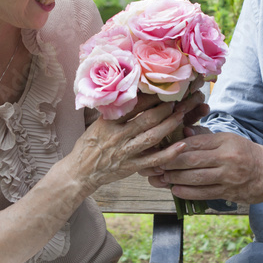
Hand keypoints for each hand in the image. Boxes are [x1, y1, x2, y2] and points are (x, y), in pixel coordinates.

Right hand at [64, 99, 196, 193]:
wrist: (80, 172)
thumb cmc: (88, 146)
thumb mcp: (97, 124)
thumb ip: (113, 113)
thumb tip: (130, 95)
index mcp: (109, 123)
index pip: (133, 106)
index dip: (150, 97)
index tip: (160, 91)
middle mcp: (118, 136)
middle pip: (147, 119)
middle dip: (164, 109)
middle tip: (175, 102)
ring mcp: (126, 152)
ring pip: (153, 136)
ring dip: (169, 124)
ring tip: (180, 115)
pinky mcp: (132, 166)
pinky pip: (154, 159)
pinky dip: (170, 153)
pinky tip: (182, 145)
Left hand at [145, 131, 262, 204]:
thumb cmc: (248, 154)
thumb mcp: (230, 140)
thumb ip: (207, 138)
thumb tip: (183, 134)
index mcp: (226, 141)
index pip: (195, 142)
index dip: (175, 147)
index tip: (161, 148)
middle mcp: (227, 158)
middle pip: (191, 160)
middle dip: (170, 163)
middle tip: (154, 164)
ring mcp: (228, 177)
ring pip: (195, 178)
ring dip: (175, 179)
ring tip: (162, 178)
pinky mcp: (229, 192)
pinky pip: (204, 193)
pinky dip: (187, 192)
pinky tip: (176, 190)